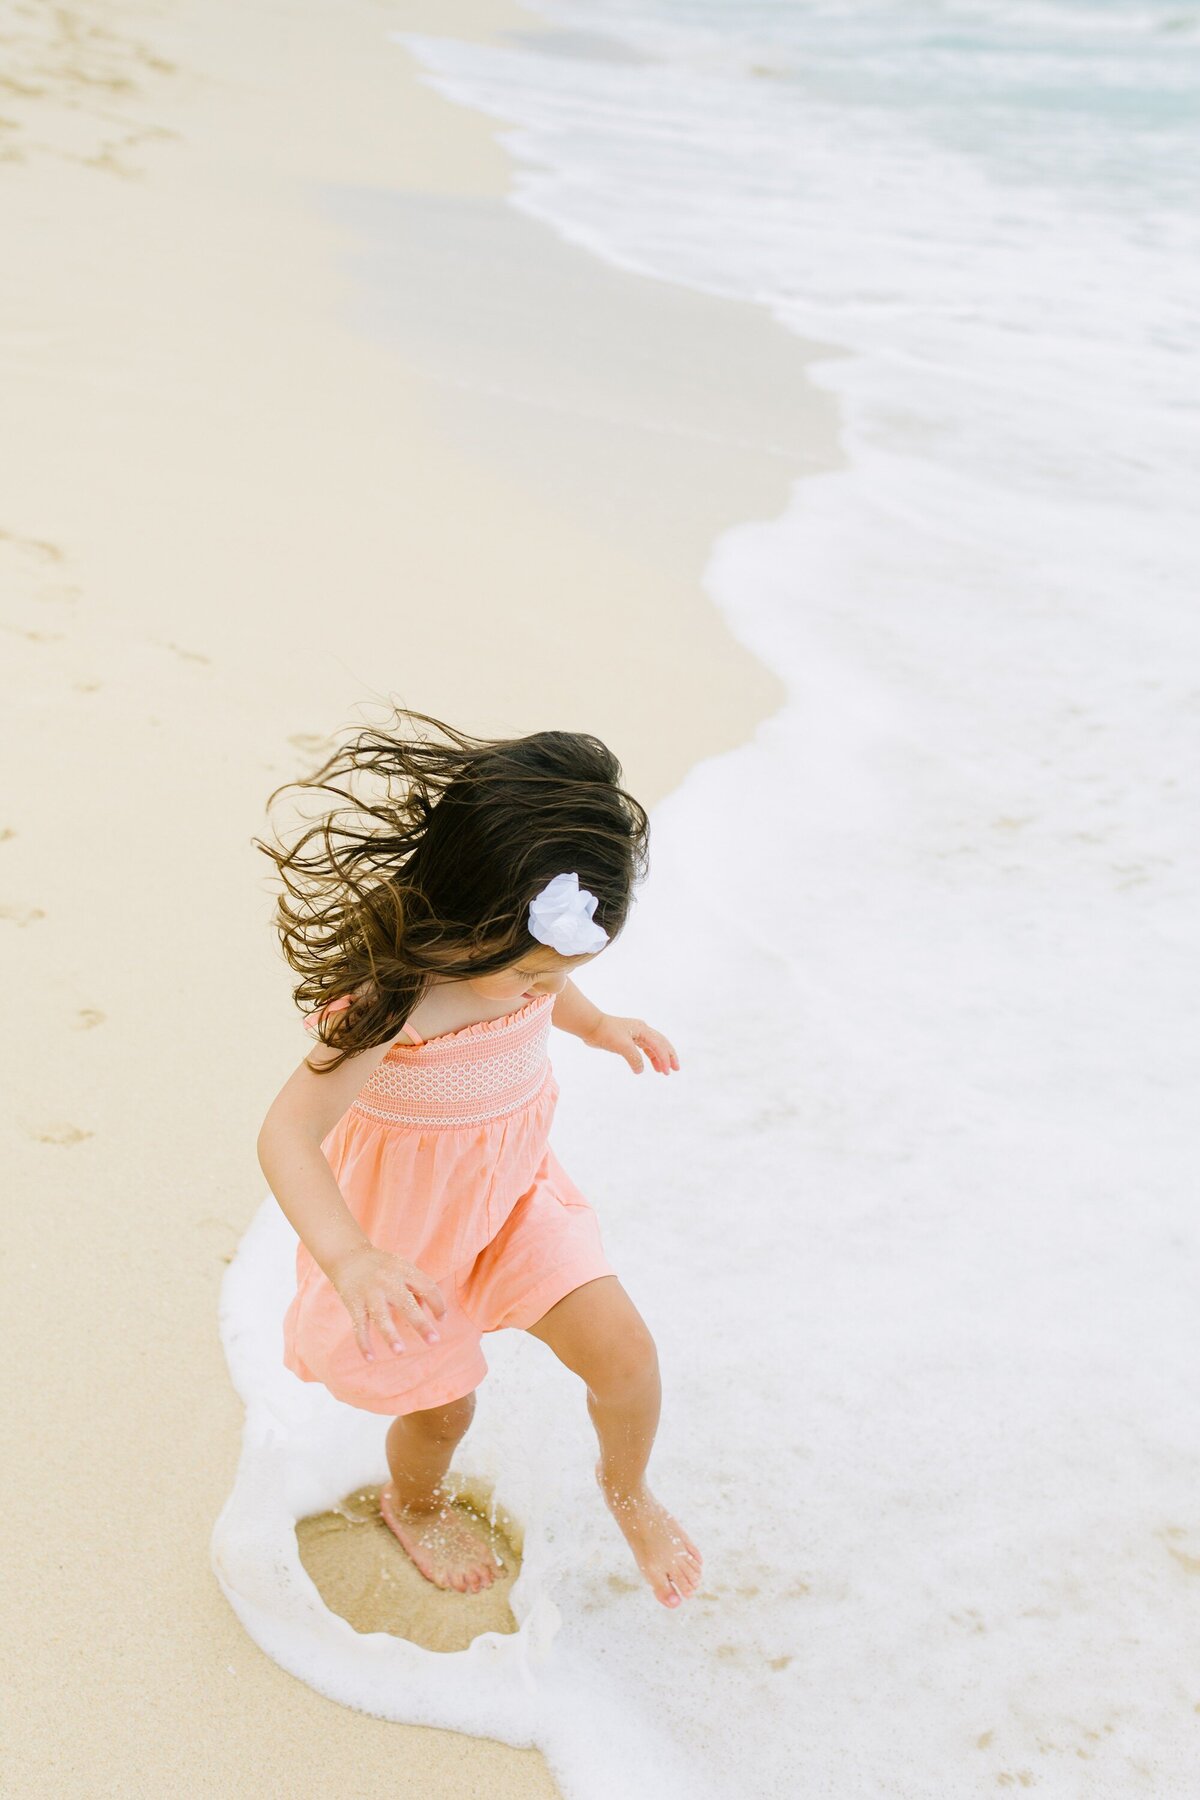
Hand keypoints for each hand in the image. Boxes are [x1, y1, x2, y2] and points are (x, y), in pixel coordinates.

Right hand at [328, 1244, 446, 1361]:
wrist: (347, 1255)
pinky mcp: (353, 1303)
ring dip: (390, 1335)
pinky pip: (359, 1326)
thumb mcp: (401, 1268)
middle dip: (421, 1323)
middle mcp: (388, 1281)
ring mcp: (370, 1293)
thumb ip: (416, 1289)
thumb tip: (429, 1314)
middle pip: (407, 1303)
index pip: (427, 1287)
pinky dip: (363, 1343)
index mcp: (404, 1270)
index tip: (442, 1319)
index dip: (438, 1303)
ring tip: (400, 1352)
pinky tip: (370, 1359)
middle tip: (434, 1341)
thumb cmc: (382, 1266)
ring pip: (381, 1316)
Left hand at [581, 1012, 679, 1075]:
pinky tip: (649, 1066)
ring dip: (659, 1058)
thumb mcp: (622, 1046)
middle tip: (675, 1069)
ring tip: (663, 1071)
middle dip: (669, 1056)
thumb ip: (634, 1058)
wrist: (591, 1026)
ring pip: (652, 1047)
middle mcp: (642, 1030)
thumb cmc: (606, 1033)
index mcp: (643, 1029)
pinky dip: (648, 1057)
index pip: (659, 1045)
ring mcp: (635, 1034)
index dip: (665, 1059)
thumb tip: (640, 1070)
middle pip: (661, 1043)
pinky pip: (643, 1049)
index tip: (667, 1071)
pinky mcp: (628, 1039)